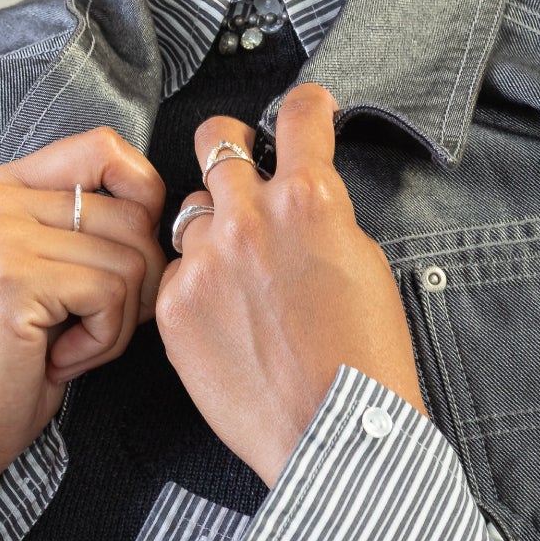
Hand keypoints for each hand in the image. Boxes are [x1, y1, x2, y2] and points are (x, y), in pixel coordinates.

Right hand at [0, 129, 166, 506]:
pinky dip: (104, 340)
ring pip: (131, 256)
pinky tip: (59, 358)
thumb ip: (96, 221)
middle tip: (89, 321)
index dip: (143, 193)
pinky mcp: (11, 279)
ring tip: (68, 341)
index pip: (104, 147)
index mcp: (2, 186)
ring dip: (120, 318)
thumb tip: (179, 208)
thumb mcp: (55, 267)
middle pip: (132, 210)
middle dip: (137, 280)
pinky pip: (112, 293)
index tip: (132, 249)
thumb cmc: (21, 353)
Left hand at [154, 83, 428, 487]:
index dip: (305, 105)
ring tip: (238, 273)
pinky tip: (224, 319)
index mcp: (309, 200)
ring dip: (213, 228)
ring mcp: (206, 260)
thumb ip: (322, 216)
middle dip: (228, 143)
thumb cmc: (364, 359)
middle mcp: (251, 217)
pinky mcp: (175, 305)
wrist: (334, 435)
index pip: (300, 116)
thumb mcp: (363, 262)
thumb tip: (302, 196)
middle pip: (215, 139)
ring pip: (192, 211)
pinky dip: (196, 285)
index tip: (304, 107)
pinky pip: (178, 272)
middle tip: (237, 160)